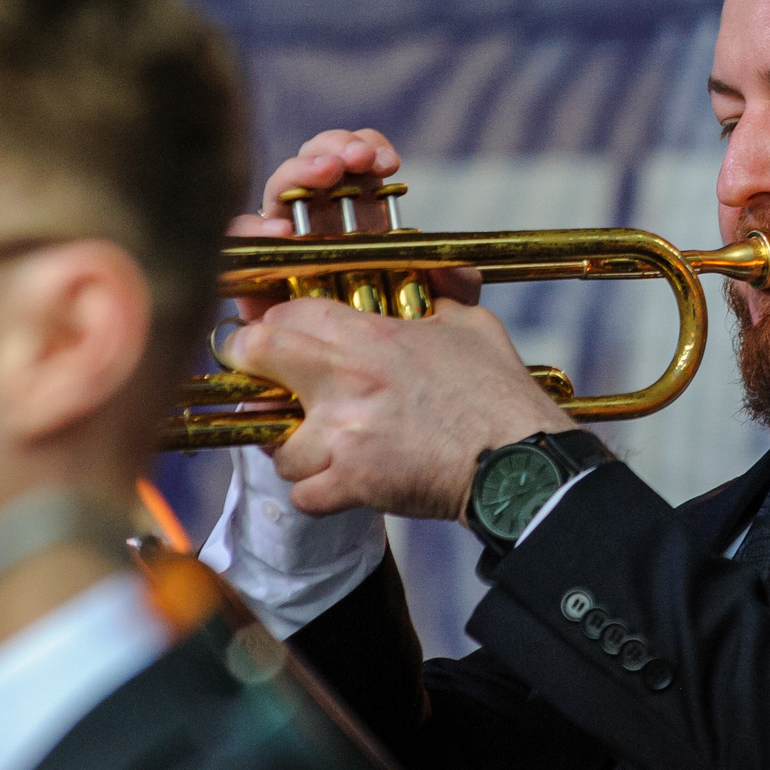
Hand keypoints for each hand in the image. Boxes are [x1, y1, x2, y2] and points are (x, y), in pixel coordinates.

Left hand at [225, 295, 575, 520]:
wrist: (519, 460)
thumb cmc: (499, 394)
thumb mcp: (470, 324)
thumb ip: (437, 295)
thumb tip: (432, 273)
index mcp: (371, 337)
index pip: (287, 313)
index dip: (277, 323)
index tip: (281, 336)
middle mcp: (346, 381)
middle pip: (255, 354)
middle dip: (251, 363)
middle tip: (266, 378)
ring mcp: (343, 436)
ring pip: (275, 442)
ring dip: (293, 446)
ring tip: (318, 446)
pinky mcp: (352, 484)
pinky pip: (302, 495)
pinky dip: (317, 494)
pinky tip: (340, 484)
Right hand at [226, 128, 478, 317]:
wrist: (364, 389)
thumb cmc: (396, 342)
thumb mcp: (438, 311)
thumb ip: (455, 285)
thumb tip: (457, 270)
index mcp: (358, 219)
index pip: (355, 165)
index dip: (367, 149)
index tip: (389, 163)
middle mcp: (317, 225)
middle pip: (312, 165)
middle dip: (333, 149)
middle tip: (356, 160)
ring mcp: (282, 247)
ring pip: (277, 192)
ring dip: (300, 171)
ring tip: (326, 175)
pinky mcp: (251, 277)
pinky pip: (239, 242)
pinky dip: (256, 227)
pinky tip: (282, 231)